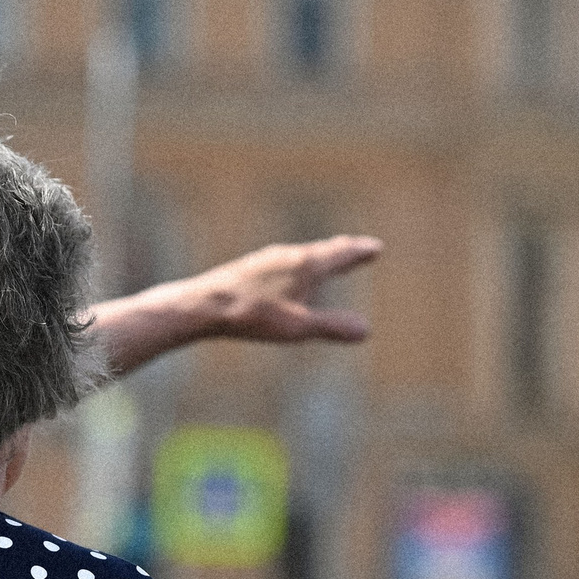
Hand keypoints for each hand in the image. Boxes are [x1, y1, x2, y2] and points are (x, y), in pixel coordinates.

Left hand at [199, 237, 380, 344]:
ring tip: (327, 257)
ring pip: (302, 254)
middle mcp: (288, 256)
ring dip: (320, 255)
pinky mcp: (250, 269)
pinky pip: (285, 261)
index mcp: (305, 265)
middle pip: (323, 250)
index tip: (376, 247)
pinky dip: (299, 263)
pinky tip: (287, 273)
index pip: (341, 255)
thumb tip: (366, 330)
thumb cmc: (252, 316)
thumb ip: (332, 327)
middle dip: (343, 250)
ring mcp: (267, 260)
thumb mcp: (298, 328)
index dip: (360, 253)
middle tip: (359, 247)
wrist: (202, 306)